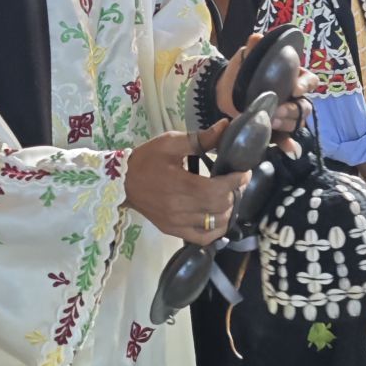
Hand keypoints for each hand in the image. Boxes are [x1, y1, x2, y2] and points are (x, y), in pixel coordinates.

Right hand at [123, 120, 249, 244]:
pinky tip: (219, 217)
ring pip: (215, 225)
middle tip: (237, 182)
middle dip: (235, 194)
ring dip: (228, 211)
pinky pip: (203, 239)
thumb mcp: (171, 142)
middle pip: (220, 207)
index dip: (237, 182)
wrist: (122, 182)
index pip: (218, 190)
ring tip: (228, 197)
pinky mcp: (173, 231)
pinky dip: (216, 230)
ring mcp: (177, 223)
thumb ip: (201, 138)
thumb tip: (226, 126)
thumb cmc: (147, 159)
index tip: (244, 172)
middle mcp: (180, 208)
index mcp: (180, 185)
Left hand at [215, 34, 316, 154]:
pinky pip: (288, 139)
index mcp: (292, 77)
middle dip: (292, 110)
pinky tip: (289, 149)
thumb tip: (258, 38)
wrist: (223, 94)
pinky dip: (289, 144)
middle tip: (276, 110)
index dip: (305, 85)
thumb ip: (253, 47)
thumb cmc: (240, 73)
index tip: (294, 89)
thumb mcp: (245, 58)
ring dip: (288, 124)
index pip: (310, 80)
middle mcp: (294, 97)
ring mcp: (287, 115)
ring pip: (298, 122)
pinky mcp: (278, 131)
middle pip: (305, 106)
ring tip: (272, 122)